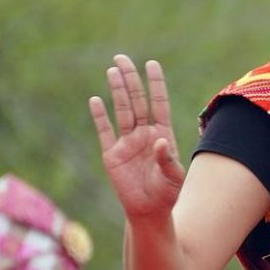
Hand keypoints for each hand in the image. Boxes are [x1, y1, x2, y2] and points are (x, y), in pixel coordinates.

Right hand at [89, 56, 185, 222]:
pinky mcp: (112, 154)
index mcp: (162, 134)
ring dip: (117, 91)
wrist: (149, 210)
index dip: (155, 84)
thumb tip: (160, 141)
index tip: (152, 64)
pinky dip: (100, 116)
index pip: (158, 103)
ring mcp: (127, 142)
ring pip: (122, 110)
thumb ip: (168, 159)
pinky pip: (104, 131)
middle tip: (123, 58)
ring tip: (112, 70)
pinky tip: (96, 100)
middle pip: (137, 101)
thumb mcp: (174, 177)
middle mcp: (144, 134)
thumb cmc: (166, 193)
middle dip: (131, 79)